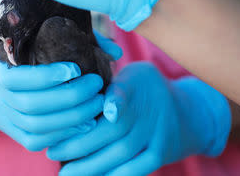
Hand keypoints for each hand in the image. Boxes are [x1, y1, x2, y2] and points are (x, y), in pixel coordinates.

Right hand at [0, 41, 106, 150]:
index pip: (20, 79)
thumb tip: (114, 50)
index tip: (76, 68)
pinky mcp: (14, 134)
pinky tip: (83, 124)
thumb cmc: (13, 57)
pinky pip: (36, 140)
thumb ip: (68, 38)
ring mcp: (5, 118)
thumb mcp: (25, 42)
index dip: (48, 76)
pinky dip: (61, 134)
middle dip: (70, 97)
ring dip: (71, 117)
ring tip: (96, 104)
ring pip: (37, 125)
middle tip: (96, 85)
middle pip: (33, 104)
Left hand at [47, 62, 230, 175]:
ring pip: (122, 154)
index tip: (101, 111)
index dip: (114, 102)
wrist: (187, 112)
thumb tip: (78, 79)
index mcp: (135, 85)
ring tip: (66, 172)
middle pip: (113, 131)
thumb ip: (110, 80)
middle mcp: (146, 110)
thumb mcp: (133, 74)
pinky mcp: (160, 153)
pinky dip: (117, 175)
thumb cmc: (144, 89)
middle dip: (79, 144)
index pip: (123, 93)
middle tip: (52, 152)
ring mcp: (156, 134)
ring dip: (92, 165)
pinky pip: (138, 168)